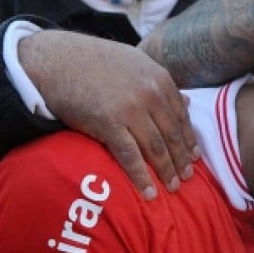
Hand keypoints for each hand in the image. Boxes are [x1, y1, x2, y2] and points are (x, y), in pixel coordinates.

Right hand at [20, 30, 198, 198]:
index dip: (188, 140)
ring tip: (172, 188)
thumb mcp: (137, 64)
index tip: (194, 158)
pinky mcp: (108, 124)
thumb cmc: (96, 62)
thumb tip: (189, 102)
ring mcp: (130, 110)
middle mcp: (150, 94)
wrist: (58, 60)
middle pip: (172, 135)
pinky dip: (140, 177)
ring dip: (166, 171)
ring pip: (155, 147)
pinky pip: (130, 156)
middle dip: (181, 160)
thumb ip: (162, 85)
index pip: (182, 117)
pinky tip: (148, 192)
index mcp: (160, 79)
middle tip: (187, 179)